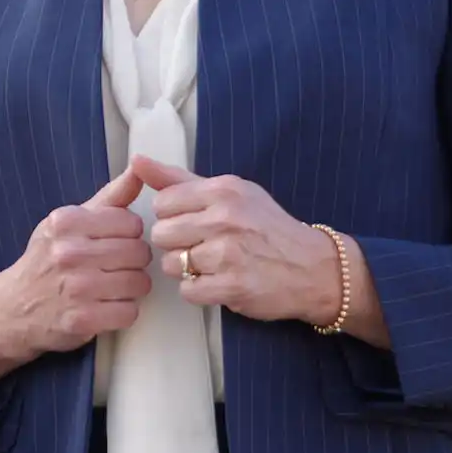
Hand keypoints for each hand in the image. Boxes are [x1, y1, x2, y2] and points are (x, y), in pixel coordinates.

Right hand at [0, 167, 152, 364]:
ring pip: (139, 283)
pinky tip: (107, 306)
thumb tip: (139, 169)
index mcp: (66, 222)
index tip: (116, 242)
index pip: (131, 223)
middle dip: (134, 261)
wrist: (14, 307)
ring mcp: (75, 288)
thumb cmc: (47, 260)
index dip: (129, 234)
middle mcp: (68, 252)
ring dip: (132, 287)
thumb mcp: (68, 222)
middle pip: (139, 252)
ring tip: (113, 286)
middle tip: (117, 266)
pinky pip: (129, 312)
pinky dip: (123, 312)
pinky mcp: (82, 320)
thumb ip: (109, 198)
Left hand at [135, 156, 341, 325]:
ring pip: (171, 264)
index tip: (191, 223)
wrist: (314, 268)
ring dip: (186, 270)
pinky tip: (217, 283)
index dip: (171, 217)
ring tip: (210, 266)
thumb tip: (137, 161)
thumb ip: (180, 179)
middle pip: (161, 234)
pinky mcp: (233, 286)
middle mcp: (225, 218)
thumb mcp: (231, 192)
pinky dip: (199, 291)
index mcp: (223, 190)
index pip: (163, 203)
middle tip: (200, 247)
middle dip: (175, 244)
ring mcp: (229, 254)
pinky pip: (188, 291)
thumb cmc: (267, 227)